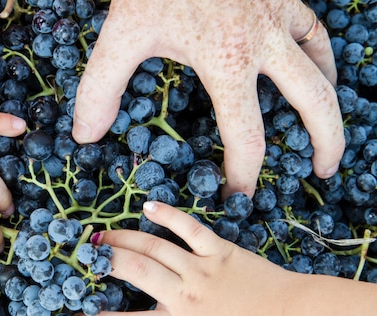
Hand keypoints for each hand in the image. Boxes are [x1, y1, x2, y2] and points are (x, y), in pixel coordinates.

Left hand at [72, 0, 343, 197]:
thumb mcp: (121, 35)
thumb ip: (101, 89)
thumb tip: (85, 137)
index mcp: (228, 62)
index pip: (247, 135)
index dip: (244, 174)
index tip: (237, 197)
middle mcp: (264, 42)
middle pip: (315, 102)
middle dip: (326, 143)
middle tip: (324, 173)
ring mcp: (280, 15)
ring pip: (323, 66)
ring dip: (330, 103)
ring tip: (328, 131)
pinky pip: (315, 32)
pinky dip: (320, 57)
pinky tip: (314, 69)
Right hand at [76, 201, 293, 315]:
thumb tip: (164, 315)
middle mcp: (185, 295)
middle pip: (134, 270)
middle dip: (103, 260)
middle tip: (84, 253)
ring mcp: (201, 269)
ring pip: (154, 246)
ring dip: (124, 237)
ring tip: (103, 234)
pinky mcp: (219, 250)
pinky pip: (189, 228)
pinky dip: (168, 214)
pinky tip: (149, 205)